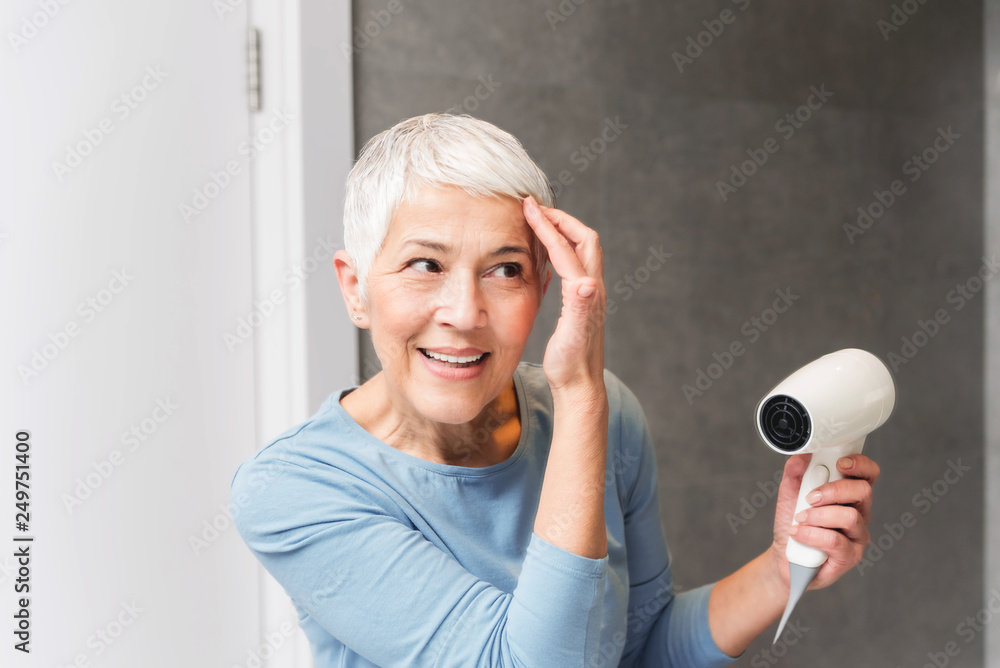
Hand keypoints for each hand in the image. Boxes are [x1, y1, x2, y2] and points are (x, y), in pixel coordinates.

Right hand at [522, 196, 605, 394]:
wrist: (580, 387)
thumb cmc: (570, 366)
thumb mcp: (571, 338)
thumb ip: (580, 309)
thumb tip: (587, 283)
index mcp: (585, 292)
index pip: (565, 248)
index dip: (547, 225)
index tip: (528, 207)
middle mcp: (592, 289)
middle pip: (584, 239)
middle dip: (562, 219)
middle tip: (537, 208)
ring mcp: (590, 295)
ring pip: (582, 250)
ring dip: (564, 231)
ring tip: (542, 222)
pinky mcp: (584, 303)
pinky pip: (575, 265)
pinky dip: (562, 249)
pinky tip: (549, 256)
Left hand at [767, 454, 879, 590]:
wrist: (784, 554)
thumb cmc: (793, 522)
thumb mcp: (789, 493)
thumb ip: (795, 473)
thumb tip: (801, 456)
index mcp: (849, 494)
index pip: (867, 474)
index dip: (860, 465)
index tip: (839, 463)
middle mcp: (859, 513)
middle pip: (863, 491)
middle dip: (834, 490)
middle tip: (810, 497)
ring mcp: (857, 536)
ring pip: (850, 517)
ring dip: (819, 515)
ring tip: (799, 518)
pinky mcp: (850, 556)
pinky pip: (836, 541)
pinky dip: (812, 535)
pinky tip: (798, 534)